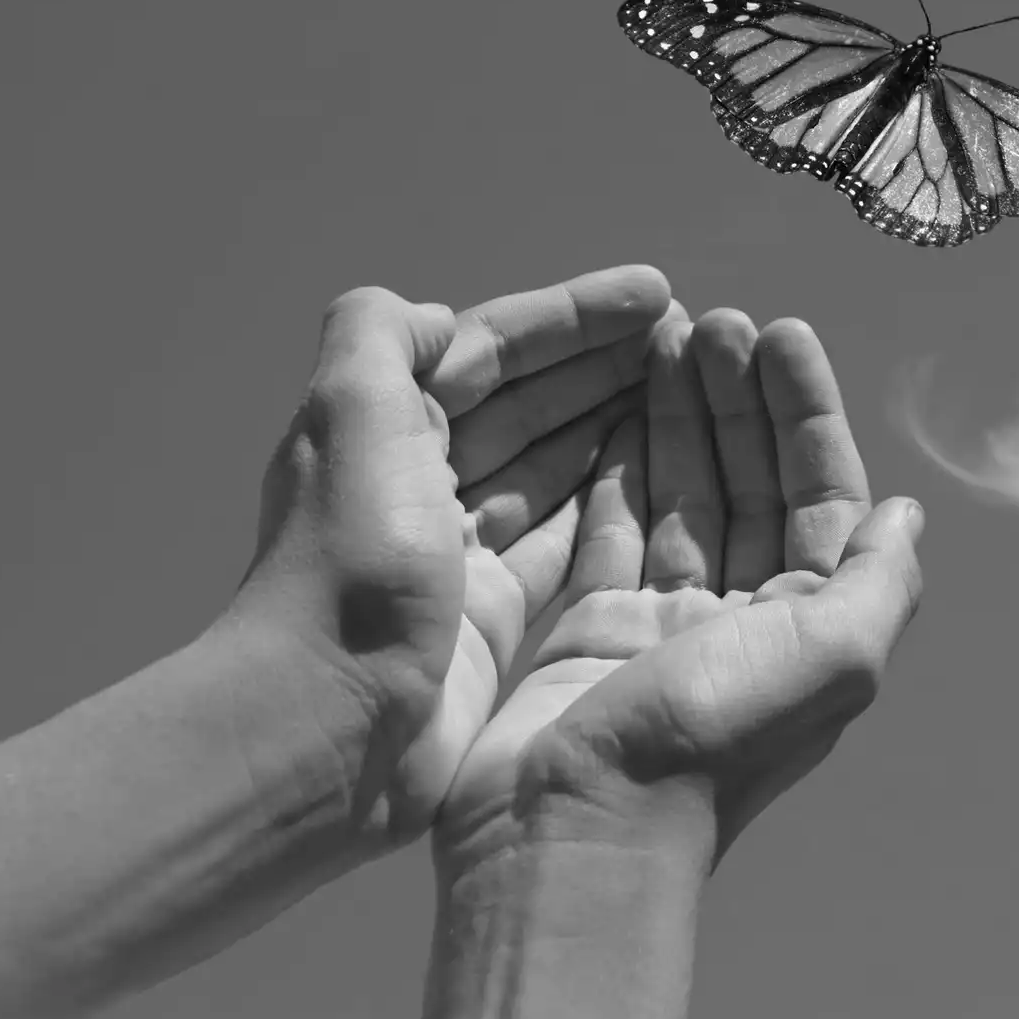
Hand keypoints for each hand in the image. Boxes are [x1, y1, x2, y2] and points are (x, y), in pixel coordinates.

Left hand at [231, 266, 674, 841]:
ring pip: (551, 465)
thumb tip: (437, 316)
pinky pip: (563, 537)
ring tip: (688, 389)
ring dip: (615, 421)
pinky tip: (662, 474)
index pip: (490, 349)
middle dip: (604, 363)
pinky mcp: (490, 614)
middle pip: (526, 402)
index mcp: (382, 424)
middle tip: (690, 336)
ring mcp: (456, 552)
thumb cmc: (349, 566)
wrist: (328, 726)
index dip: (572, 317)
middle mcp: (416, 481)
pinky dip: (609, 499)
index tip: (657, 291)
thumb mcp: (351, 416)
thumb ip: (380, 336)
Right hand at [434, 311, 926, 872]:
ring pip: (681, 496)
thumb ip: (880, 581)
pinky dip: (618, 466)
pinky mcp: (592, 626)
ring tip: (668, 336)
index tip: (782, 332)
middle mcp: (745, 622)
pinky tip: (618, 404)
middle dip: (738, 400)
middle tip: (715, 320)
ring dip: (680, 416)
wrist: (573, 828)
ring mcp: (665, 624)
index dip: (806, 411)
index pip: (821, 493)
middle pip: (751, 484)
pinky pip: (612, 527)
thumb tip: (907, 514)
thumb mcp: (834, 656)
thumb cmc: (710, 743)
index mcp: (811, 627)